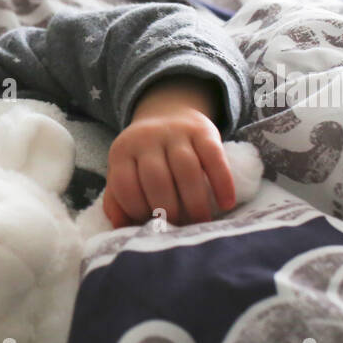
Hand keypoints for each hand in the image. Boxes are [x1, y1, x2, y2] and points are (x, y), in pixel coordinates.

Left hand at [103, 75, 235, 227]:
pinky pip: (214, 158)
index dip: (136, 210)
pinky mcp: (204, 131)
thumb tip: (122, 229)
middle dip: (168, 209)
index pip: (125, 185)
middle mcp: (147, 138)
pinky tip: (226, 204)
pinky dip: (222, 183)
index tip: (149, 226)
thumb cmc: (143, 158)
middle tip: (178, 228)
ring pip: (187, 169)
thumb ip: (117, 200)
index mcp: (122, 152)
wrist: (167, 113)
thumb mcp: (123, 172)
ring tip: (201, 222)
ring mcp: (176, 132)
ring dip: (195, 201)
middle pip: (156, 179)